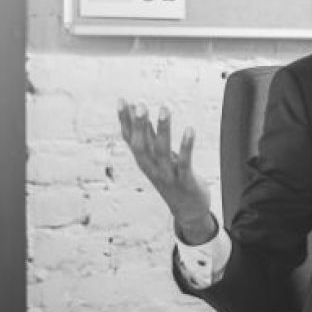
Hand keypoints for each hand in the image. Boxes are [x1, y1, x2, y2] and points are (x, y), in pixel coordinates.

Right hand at [117, 99, 214, 243]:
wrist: (188, 210)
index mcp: (144, 161)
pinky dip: (186, 146)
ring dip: (162, 129)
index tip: (122, 101)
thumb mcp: (159, 157)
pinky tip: (189, 129)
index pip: (130, 139)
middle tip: (140, 105)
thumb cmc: (173, 179)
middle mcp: (152, 168)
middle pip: (141, 146)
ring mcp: (167, 175)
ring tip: (164, 108)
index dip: (125, 121)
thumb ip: (150, 137)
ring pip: (161, 151)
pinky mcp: (185, 180)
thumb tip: (140, 115)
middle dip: (139, 125)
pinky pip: (184, 162)